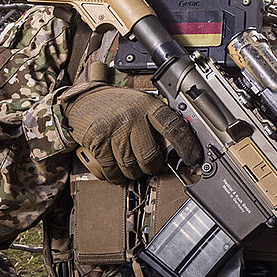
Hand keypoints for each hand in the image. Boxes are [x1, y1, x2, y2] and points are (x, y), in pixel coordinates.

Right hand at [60, 83, 201, 182]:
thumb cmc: (117, 105)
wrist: (84, 100)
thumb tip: (179, 148)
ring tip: (132, 167)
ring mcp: (114, 129)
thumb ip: (157, 122)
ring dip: (134, 173)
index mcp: (148, 106)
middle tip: (151, 166)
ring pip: (131, 166)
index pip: (173, 126)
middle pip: (150, 155)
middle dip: (153, 167)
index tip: (192, 159)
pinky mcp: (98, 141)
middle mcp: (132, 116)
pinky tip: (117, 171)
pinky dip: (116, 176)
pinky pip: (112, 170)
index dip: (186, 145)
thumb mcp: (141, 104)